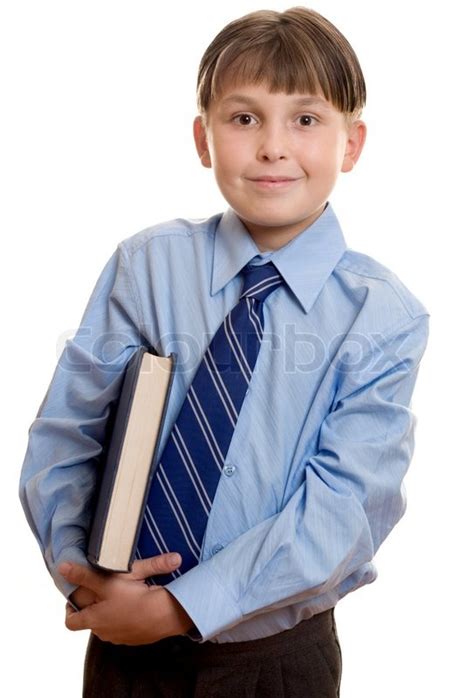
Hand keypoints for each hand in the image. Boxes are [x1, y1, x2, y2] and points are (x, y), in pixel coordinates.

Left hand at [60, 553, 194, 644]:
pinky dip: (127, 619)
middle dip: (94, 607)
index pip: (71, 622)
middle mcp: (104, 632)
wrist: (165, 614)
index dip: (70, 611)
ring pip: (109, 624)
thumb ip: (84, 574)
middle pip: (91, 621)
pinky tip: (136, 606)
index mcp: (94, 619)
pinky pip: (126, 628)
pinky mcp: (136, 637)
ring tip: (122, 597)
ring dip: (111, 613)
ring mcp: (121, 637)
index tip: (75, 600)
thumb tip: (62, 566)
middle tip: (102, 591)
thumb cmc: (136, 597)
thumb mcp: (108, 581)